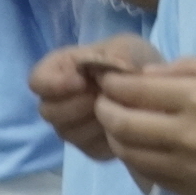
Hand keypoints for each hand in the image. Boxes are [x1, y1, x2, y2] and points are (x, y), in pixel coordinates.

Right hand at [31, 36, 163, 158]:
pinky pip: (89, 148)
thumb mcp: (129, 47)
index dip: (54, 84)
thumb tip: (100, 73)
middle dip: (77, 104)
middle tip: (105, 95)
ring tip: (117, 105)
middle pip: (48, 112)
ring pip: (67, 133)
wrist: (158, 91)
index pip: (37, 80)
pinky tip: (123, 123)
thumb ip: (114, 53)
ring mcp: (72, 127)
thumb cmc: (135, 63)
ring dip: (94, 119)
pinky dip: (107, 135)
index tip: (83, 81)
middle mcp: (59, 101)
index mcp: (61, 69)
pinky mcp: (89, 148)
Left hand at [92, 59, 195, 194]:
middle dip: (105, 110)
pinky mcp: (188, 191)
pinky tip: (143, 146)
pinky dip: (136, 158)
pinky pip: (147, 174)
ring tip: (120, 124)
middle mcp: (185, 136)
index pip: (132, 91)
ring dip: (115, 137)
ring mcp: (185, 169)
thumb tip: (142, 76)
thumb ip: (183, 69)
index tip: (106, 79)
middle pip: (121, 125)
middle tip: (105, 102)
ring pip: (128, 154)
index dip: (111, 84)